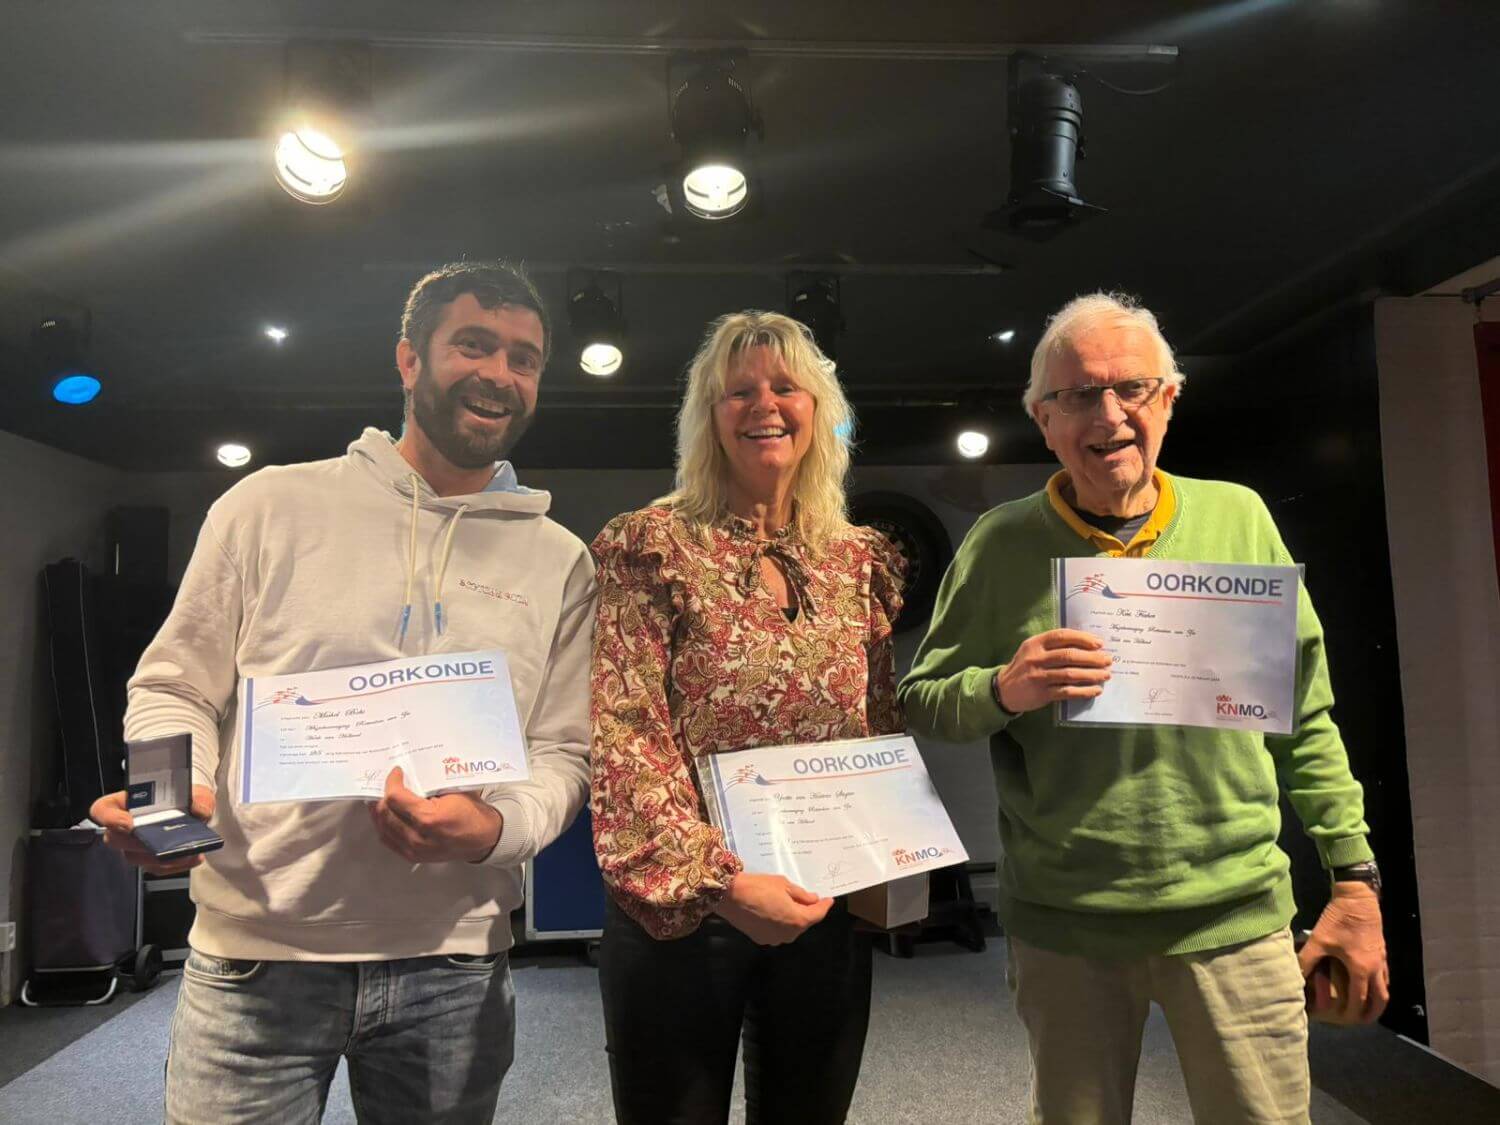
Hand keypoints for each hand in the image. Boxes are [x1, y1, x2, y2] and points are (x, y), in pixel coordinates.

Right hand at [90, 784, 216, 875]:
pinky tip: (192, 858)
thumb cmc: (183, 798)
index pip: (102, 810)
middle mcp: (124, 825)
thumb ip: (198, 798)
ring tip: (185, 852)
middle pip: (116, 839)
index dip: (110, 818)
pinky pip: (155, 868)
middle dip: (137, 843)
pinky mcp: (148, 860)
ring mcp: (133, 845)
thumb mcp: (193, 792)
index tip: (128, 823)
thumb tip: (199, 810)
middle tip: (159, 843)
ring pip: (135, 857)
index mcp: (126, 802)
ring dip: (159, 858)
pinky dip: (174, 865)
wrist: (193, 809)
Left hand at [368, 767, 501, 863]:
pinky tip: (387, 815)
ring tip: (383, 798)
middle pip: (384, 813)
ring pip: (382, 827)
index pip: (395, 798)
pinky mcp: (412, 856)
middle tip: (389, 784)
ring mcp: (413, 849)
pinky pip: (387, 839)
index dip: (392, 781)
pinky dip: (384, 825)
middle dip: (382, 795)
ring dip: (380, 811)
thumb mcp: (453, 791)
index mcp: (429, 818)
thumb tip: (408, 775)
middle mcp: (418, 837)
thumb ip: (428, 785)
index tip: (397, 772)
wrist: (483, 838)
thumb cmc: (471, 812)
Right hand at [713, 873, 833, 945]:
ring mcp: (774, 939)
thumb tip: (813, 900)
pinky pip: (777, 931)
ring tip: (790, 903)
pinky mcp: (761, 939)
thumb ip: (801, 895)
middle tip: (809, 899)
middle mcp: (788, 934)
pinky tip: (775, 911)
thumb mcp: (783, 884)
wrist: (730, 896)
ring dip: (793, 918)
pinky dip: (780, 923)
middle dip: (808, 911)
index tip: (828, 900)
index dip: (824, 906)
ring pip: (791, 929)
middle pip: (804, 923)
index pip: (817, 915)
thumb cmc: (758, 886)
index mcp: (797, 920)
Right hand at [995, 629, 1111, 713]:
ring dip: (1092, 674)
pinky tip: (1095, 690)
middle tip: (1108, 660)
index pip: (1062, 636)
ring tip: (1105, 675)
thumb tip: (1086, 645)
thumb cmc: (1024, 666)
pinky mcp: (1042, 694)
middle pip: (1069, 656)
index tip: (1099, 643)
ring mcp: (1039, 677)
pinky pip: (1067, 692)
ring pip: (1071, 674)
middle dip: (1092, 658)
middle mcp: (1036, 658)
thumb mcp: (1032, 650)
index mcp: (1035, 643)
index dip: (1083, 639)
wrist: (1004, 690)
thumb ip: (1053, 645)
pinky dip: (1084, 691)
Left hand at [1298, 883, 1388, 1024]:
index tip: (1344, 1020)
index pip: (1360, 999)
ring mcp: (1382, 959)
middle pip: (1380, 998)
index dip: (1352, 1012)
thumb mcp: (1319, 940)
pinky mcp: (1382, 950)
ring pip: (1385, 987)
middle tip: (1362, 1021)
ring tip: (1366, 1006)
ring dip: (1378, 999)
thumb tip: (1294, 976)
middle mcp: (1376, 968)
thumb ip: (1306, 960)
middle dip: (1372, 1012)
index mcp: (1361, 969)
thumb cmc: (1339, 919)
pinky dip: (1379, 984)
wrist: (1358, 897)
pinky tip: (1369, 982)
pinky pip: (1385, 975)